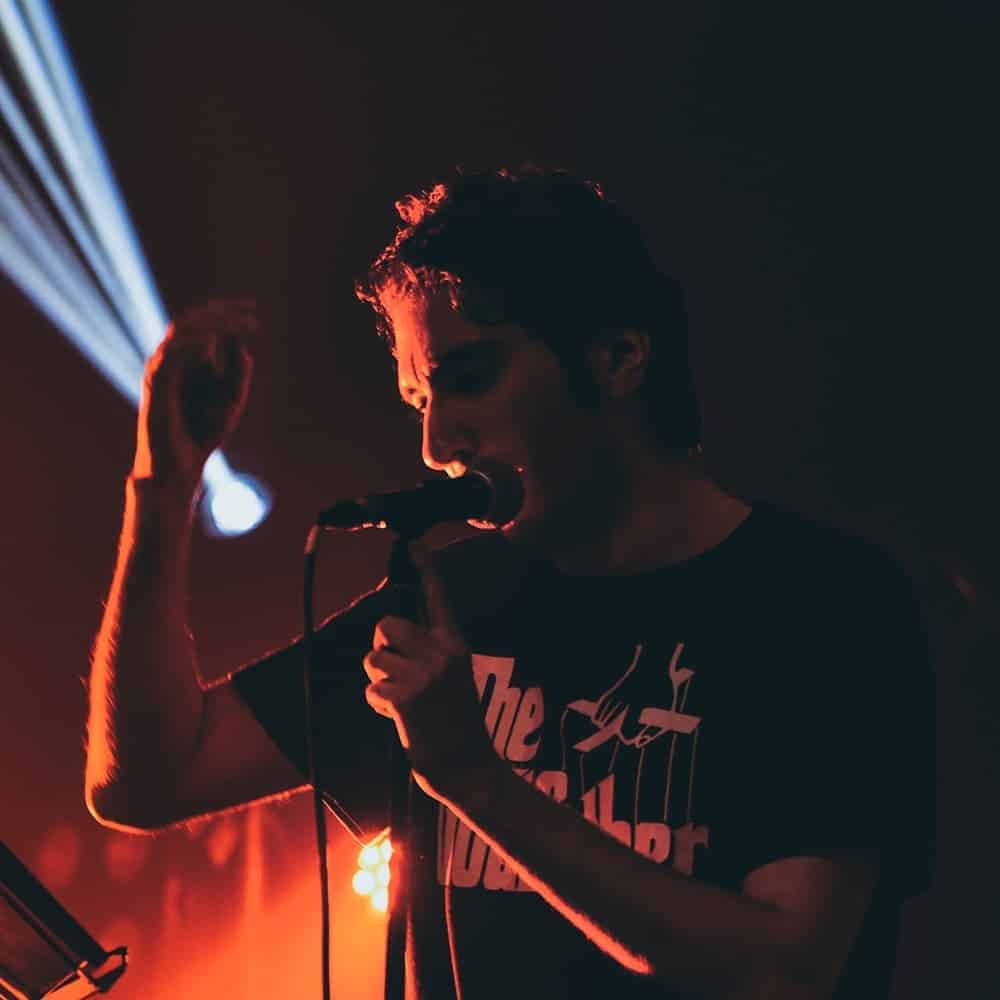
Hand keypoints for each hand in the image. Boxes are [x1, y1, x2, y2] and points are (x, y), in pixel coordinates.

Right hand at [133, 298, 255, 497]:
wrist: (179, 467)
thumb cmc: (202, 437)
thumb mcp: (231, 402)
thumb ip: (237, 376)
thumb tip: (243, 350)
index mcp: (185, 361)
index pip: (201, 324)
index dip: (225, 312)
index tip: (253, 308)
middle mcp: (170, 361)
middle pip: (190, 320)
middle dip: (221, 312)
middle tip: (250, 310)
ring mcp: (160, 371)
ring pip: (180, 332)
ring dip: (211, 325)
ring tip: (239, 326)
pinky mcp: (155, 386)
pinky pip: (170, 356)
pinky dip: (191, 346)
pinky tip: (213, 344)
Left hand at [363, 556, 497, 801]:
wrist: (468, 766)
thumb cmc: (454, 721)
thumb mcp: (452, 676)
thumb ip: (429, 652)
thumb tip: (391, 634)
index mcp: (456, 644)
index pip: (439, 598)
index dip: (427, 568)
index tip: (416, 544)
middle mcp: (442, 653)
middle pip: (386, 627)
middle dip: (382, 649)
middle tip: (399, 673)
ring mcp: (424, 674)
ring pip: (374, 658)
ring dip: (379, 680)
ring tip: (403, 698)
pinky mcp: (406, 697)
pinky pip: (372, 688)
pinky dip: (379, 704)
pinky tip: (400, 716)